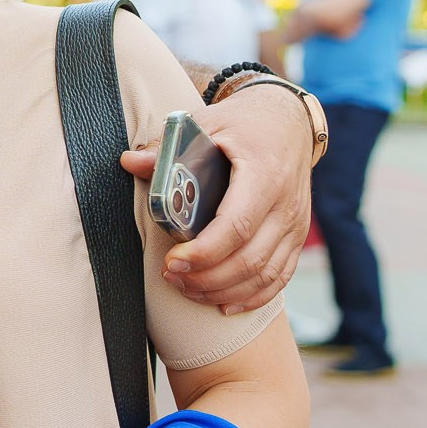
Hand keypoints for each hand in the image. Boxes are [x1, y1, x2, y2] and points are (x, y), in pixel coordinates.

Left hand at [120, 85, 309, 311]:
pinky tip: (223, 304)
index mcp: (264, 174)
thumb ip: (168, 148)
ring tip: (187, 289)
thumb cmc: (241, 124)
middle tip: (170, 277)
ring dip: (223, 290)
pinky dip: (252, 297)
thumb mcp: (205, 125)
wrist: (287, 123)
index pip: (236, 225)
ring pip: (264, 274)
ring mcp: (296, 224)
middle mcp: (286, 204)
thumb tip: (129, 162)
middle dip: (206, 277)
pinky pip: (279, 277)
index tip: (171, 261)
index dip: (203, 252)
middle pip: (250, 258)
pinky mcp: (297, 236)